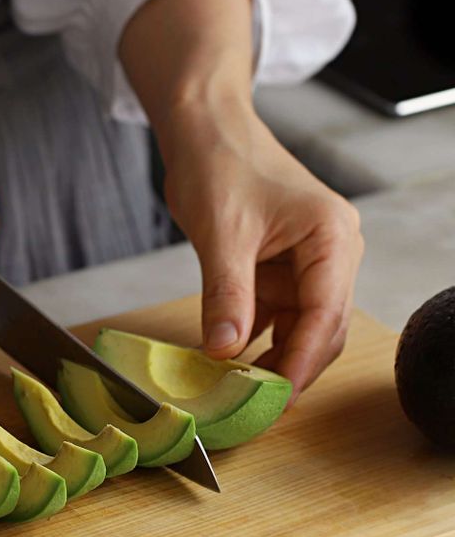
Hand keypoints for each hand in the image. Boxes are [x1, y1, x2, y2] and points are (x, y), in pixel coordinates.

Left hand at [159, 100, 363, 401]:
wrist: (205, 130)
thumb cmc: (220, 163)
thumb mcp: (222, 235)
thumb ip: (227, 295)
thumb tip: (224, 352)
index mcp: (332, 238)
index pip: (326, 314)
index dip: (301, 362)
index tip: (274, 399)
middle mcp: (330, 253)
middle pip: (321, 328)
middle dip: (290, 368)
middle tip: (257, 406)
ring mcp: (306, 263)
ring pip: (299, 328)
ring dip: (272, 359)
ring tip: (241, 391)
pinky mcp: (280, 270)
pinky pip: (275, 316)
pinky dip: (255, 341)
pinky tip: (231, 362)